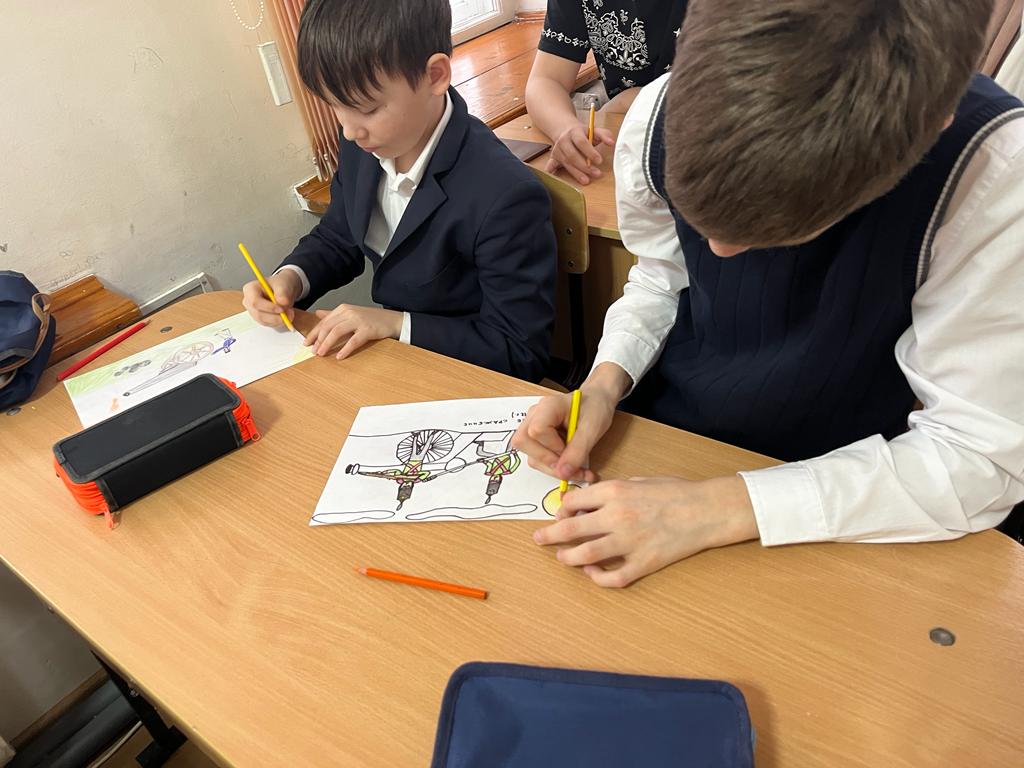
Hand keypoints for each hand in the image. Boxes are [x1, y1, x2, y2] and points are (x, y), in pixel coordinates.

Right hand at [242, 270, 300, 327]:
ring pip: (264, 321)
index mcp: (250, 289)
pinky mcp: (260, 319)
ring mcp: (253, 311)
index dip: (268, 307)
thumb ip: (283, 292)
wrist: (284, 289)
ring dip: (279, 320)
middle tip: (290, 312)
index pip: (255, 302)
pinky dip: (279, 322)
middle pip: (259, 314)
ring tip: (290, 312)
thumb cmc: (280, 284)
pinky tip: (286, 315)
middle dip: (275, 316)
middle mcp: (249, 301)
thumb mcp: (283, 284)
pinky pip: (269, 324)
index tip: (281, 309)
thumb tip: (282, 302)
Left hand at [304, 305, 402, 358]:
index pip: (324, 321)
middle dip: (318, 340)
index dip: (314, 333)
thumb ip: (334, 314)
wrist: (392, 320)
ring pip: (337, 332)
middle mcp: (349, 313)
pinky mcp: (367, 330)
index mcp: (343, 309)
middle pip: (328, 326)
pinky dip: (345, 349)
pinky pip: (353, 341)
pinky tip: (339, 356)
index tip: (306, 343)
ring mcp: (358, 321)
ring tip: (321, 354)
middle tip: (313, 351)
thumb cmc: (371, 319)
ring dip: (327, 344)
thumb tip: (317, 313)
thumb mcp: (351, 314)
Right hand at [511, 373, 623, 483]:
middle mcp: (535, 416)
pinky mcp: (538, 439)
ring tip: (579, 470)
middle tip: (574, 468)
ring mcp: (533, 427)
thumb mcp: (592, 429)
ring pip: (530, 455)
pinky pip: (538, 458)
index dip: (552, 447)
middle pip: (524, 443)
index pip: (537, 430)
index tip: (571, 451)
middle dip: (549, 462)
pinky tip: (572, 467)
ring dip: (554, 469)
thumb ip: (577, 451)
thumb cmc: (595, 408)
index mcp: (548, 407)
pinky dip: (555, 467)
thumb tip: (563, 474)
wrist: (597, 402)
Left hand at [533, 475, 759, 586]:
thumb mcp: (640, 480)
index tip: (559, 513)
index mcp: (615, 492)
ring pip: (584, 556)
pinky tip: (593, 573)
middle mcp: (616, 517)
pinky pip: (612, 578)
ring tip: (561, 558)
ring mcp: (629, 543)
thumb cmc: (676, 491)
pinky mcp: (643, 564)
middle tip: (540, 539)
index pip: (572, 502)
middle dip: (549, 535)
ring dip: (567, 558)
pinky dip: (598, 578)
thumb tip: (591, 502)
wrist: (707, 510)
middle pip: (570, 530)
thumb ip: (614, 491)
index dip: (562, 509)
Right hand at [545, 121, 614, 185]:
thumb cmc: (582, 133)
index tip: (599, 161)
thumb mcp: (594, 130)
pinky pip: (550, 165)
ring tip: (586, 180)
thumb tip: (611, 142)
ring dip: (576, 173)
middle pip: (572, 155)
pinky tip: (553, 179)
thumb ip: (604, 135)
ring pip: (566, 163)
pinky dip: (550, 172)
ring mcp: (558, 150)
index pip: (581, 142)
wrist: (565, 130)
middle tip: (596, 173)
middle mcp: (564, 140)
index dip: (590, 152)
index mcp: (574, 132)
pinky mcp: (553, 157)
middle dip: (584, 166)